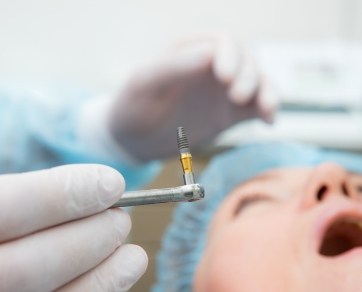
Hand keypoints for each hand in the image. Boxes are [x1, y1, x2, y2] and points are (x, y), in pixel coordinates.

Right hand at [0, 164, 146, 291]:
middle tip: (121, 221)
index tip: (113, 182)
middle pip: (29, 264)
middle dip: (89, 238)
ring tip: (133, 255)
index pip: (8, 209)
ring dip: (102, 278)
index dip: (64, 194)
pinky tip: (115, 280)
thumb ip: (23, 194)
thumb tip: (96, 185)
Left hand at [108, 34, 277, 160]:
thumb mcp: (145, 84)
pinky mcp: (229, 114)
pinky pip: (255, 108)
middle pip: (245, 60)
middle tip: (237, 97)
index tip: (224, 77)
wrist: (135, 141)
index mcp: (190, 51)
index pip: (222, 41)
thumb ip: (174, 66)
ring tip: (266, 110)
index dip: (230, 55)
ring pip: (257, 82)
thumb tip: (210, 52)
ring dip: (266, 92)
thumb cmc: (133, 107)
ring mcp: (222, 92)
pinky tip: (269, 121)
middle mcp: (211, 68)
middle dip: (248, 76)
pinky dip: (266, 111)